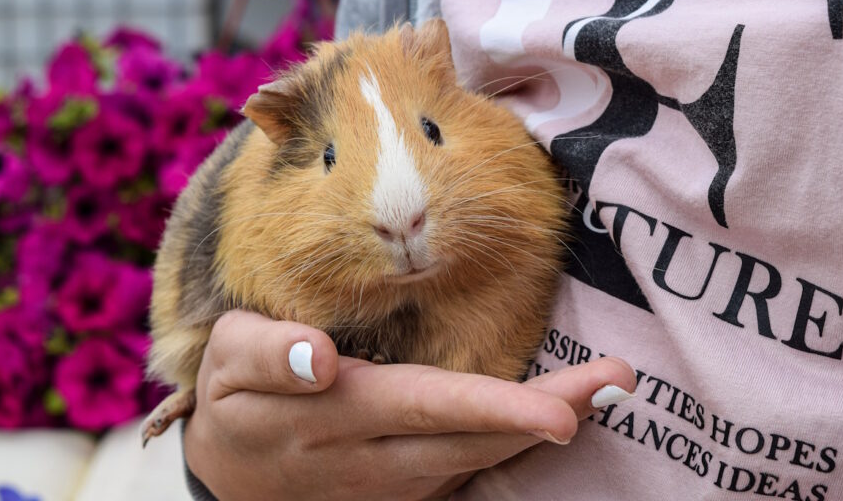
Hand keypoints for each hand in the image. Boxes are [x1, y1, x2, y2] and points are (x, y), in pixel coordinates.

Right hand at [184, 311, 635, 500]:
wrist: (224, 478)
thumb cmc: (234, 400)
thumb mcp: (227, 361)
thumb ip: (271, 354)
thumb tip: (323, 355)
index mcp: (335, 414)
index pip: (424, 407)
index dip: (491, 408)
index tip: (559, 410)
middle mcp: (374, 458)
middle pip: (471, 439)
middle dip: (548, 414)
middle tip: (618, 381)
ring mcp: (393, 484)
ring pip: (477, 461)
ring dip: (541, 427)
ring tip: (603, 390)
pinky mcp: (402, 491)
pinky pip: (467, 471)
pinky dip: (512, 444)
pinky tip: (554, 416)